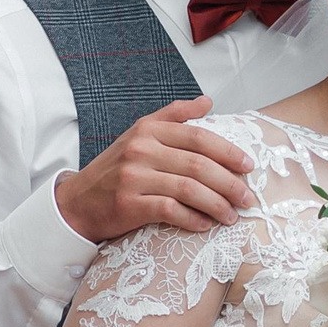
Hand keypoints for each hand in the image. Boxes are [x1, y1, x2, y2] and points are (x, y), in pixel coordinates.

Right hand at [55, 96, 255, 241]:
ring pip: (189, 189)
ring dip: (217, 204)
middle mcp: (141, 149)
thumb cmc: (116, 169)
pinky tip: (207, 225)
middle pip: (198, 165)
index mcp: (148, 129)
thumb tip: (207, 101)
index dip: (228, 151)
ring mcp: (133, 177)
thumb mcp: (140, 134)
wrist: (78, 202)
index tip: (249, 166)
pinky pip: (171, 211)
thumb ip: (173, 116)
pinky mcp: (129, 204)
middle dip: (229, 183)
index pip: (198, 137)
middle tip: (247, 198)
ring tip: (232, 215)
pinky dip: (194, 219)